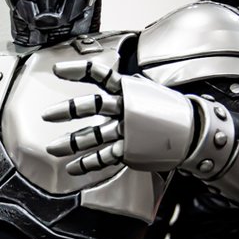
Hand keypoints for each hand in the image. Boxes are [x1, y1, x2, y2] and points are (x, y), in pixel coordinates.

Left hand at [43, 59, 193, 173]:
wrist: (191, 131)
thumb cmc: (165, 109)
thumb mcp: (144, 89)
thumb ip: (121, 87)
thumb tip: (102, 79)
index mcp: (127, 88)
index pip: (99, 73)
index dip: (77, 70)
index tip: (57, 70)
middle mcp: (124, 107)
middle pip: (90, 106)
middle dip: (66, 111)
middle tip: (46, 115)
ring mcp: (126, 130)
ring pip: (92, 136)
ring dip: (70, 143)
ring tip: (52, 149)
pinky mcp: (129, 150)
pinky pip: (103, 157)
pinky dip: (86, 164)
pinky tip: (72, 168)